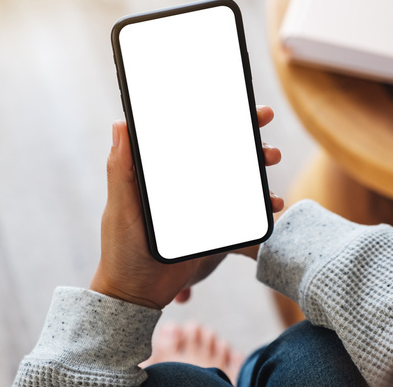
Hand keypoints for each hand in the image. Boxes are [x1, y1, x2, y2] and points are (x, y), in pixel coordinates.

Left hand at [89, 106, 282, 308]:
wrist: (139, 294)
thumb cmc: (121, 250)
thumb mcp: (120, 207)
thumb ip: (121, 169)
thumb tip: (121, 122)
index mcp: (160, 173)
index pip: (188, 134)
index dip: (208, 114)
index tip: (228, 97)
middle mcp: (184, 184)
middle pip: (217, 150)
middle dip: (243, 132)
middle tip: (264, 117)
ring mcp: (202, 205)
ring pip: (235, 176)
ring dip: (256, 163)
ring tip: (272, 157)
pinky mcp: (215, 226)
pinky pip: (242, 209)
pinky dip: (260, 203)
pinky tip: (272, 202)